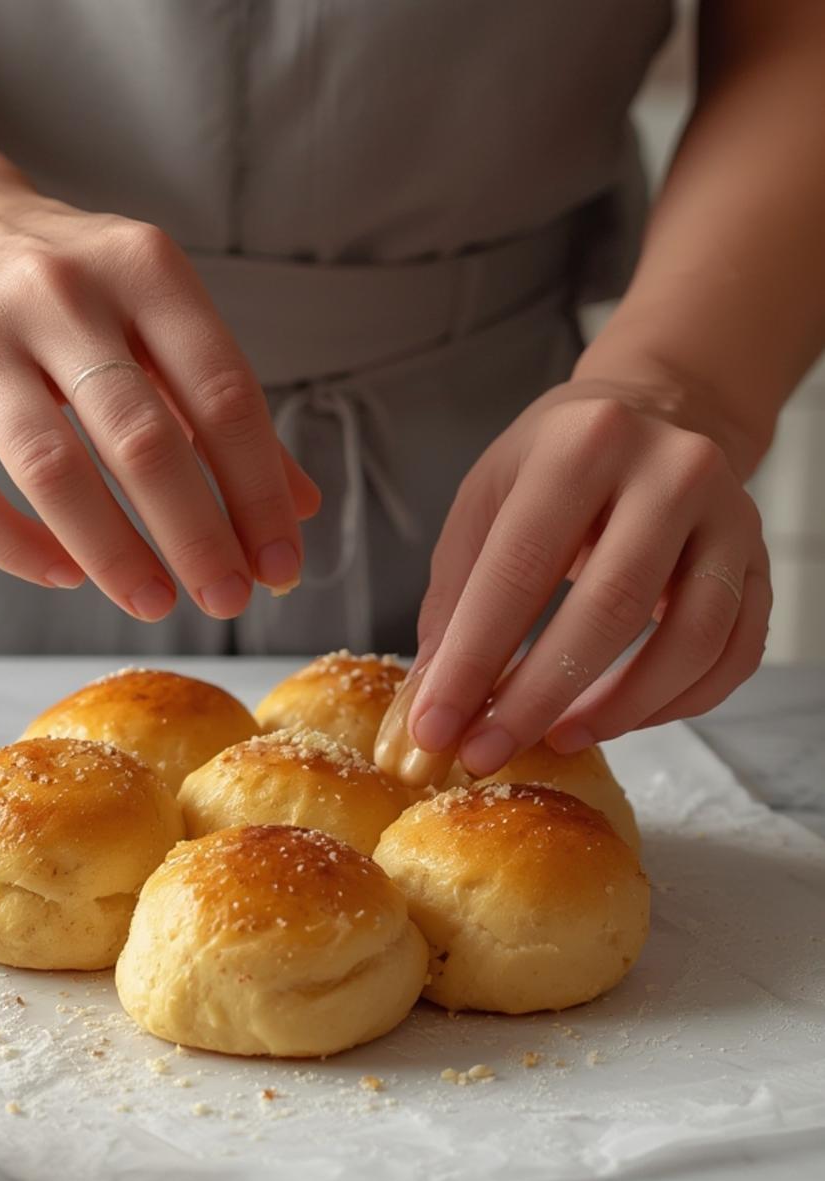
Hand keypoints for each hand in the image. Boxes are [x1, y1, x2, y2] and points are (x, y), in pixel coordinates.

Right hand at [0, 183, 319, 618]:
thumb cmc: (72, 290)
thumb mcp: (157, 315)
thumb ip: (221, 408)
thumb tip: (298, 510)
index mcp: (141, 267)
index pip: (221, 393)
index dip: (258, 491)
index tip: (281, 564)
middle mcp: (55, 293)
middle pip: (142, 438)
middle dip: (198, 535)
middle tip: (229, 600)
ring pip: (51, 470)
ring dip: (114, 554)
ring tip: (156, 602)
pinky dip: (18, 549)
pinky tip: (67, 575)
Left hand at [406, 379, 771, 775]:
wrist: (656, 412)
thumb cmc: (557, 464)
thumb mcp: (489, 499)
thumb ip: (457, 595)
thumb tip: (433, 697)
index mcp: (583, 444)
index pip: (521, 567)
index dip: (473, 658)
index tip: (436, 726)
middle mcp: (669, 472)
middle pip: (610, 606)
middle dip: (538, 697)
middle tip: (487, 754)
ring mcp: (729, 518)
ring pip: (691, 639)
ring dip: (619, 709)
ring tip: (558, 739)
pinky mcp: (760, 563)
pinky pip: (735, 654)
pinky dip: (679, 703)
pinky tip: (623, 718)